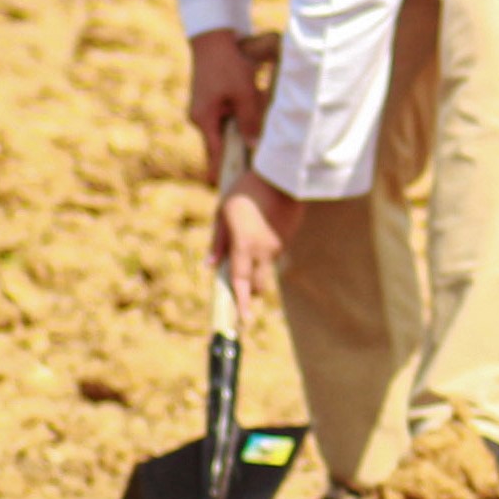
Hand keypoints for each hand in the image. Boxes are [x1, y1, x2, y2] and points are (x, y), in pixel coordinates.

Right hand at [185, 30, 265, 171]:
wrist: (214, 39)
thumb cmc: (229, 64)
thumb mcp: (244, 93)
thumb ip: (249, 120)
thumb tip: (255, 147)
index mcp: (204, 119)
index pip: (214, 155)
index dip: (223, 172)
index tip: (230, 190)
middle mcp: (200, 118)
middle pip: (220, 147)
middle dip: (237, 160)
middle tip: (252, 179)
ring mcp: (205, 111)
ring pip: (226, 134)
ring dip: (242, 142)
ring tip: (259, 159)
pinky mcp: (212, 103)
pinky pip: (228, 122)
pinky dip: (241, 127)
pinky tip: (257, 131)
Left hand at [214, 173, 302, 317]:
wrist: (284, 175)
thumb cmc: (247, 191)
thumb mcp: (223, 213)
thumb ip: (218, 241)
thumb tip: (211, 265)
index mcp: (246, 247)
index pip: (241, 283)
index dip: (240, 304)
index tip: (242, 322)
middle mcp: (265, 251)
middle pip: (258, 284)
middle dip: (249, 290)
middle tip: (239, 291)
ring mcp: (279, 245)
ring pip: (266, 267)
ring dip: (255, 268)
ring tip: (246, 245)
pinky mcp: (287, 236)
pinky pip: (273, 252)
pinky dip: (264, 251)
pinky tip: (259, 230)